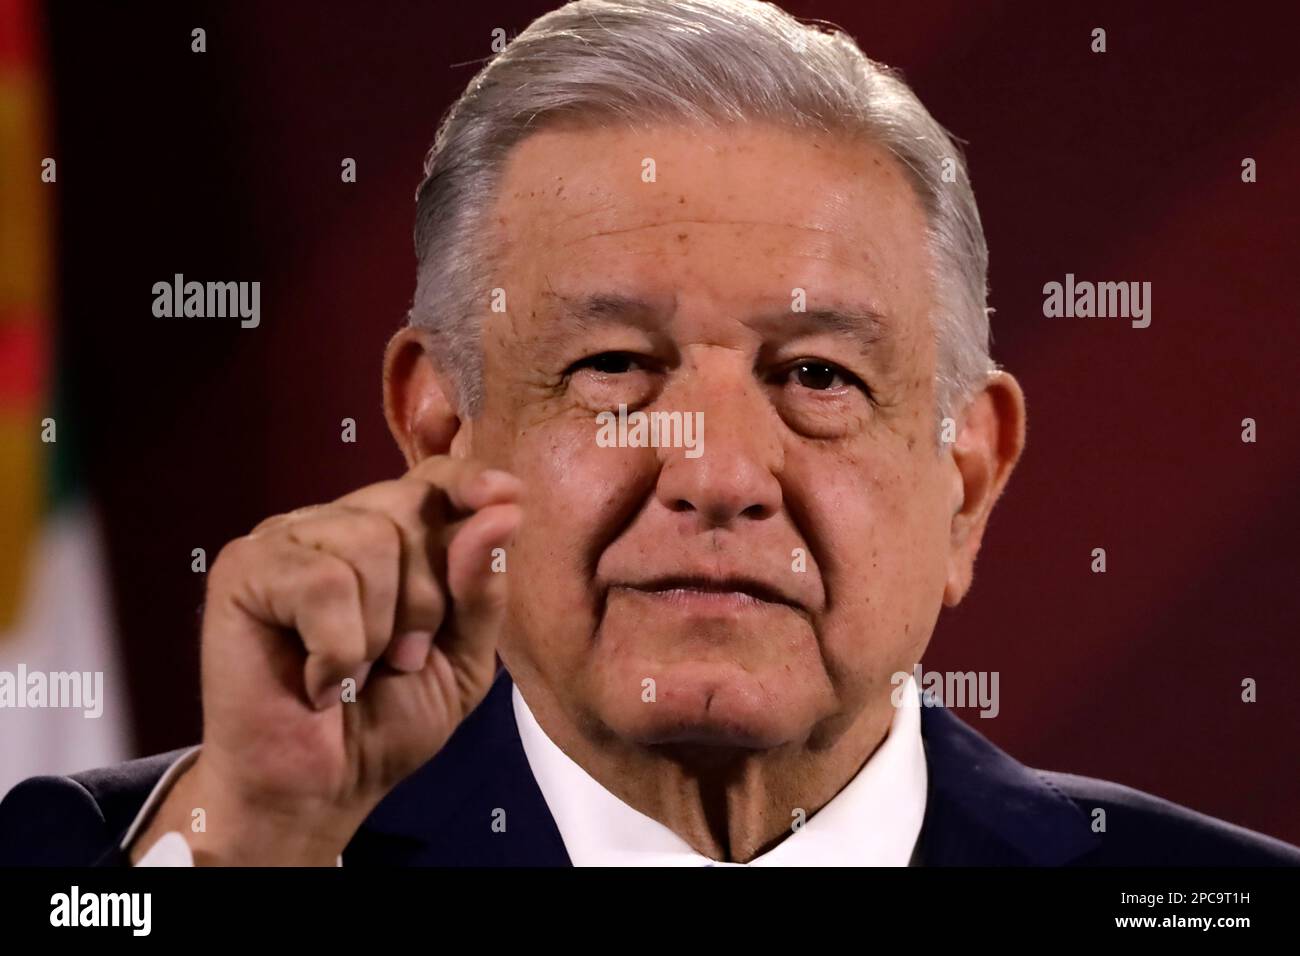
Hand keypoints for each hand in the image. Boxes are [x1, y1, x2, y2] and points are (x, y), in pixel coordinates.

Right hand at [133, 456, 520, 864]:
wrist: (320, 790)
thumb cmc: (386, 721)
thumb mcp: (466, 656)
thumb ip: (484, 585)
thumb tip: (504, 508)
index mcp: (388, 536)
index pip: (432, 478)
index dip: (467, 479)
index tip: (507, 494)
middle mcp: (335, 523)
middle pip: (412, 504)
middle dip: (429, 594)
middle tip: (403, 657)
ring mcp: (285, 539)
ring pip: (371, 540)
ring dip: (381, 629)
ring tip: (358, 671)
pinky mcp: (243, 568)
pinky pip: (324, 581)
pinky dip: (338, 647)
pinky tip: (317, 680)